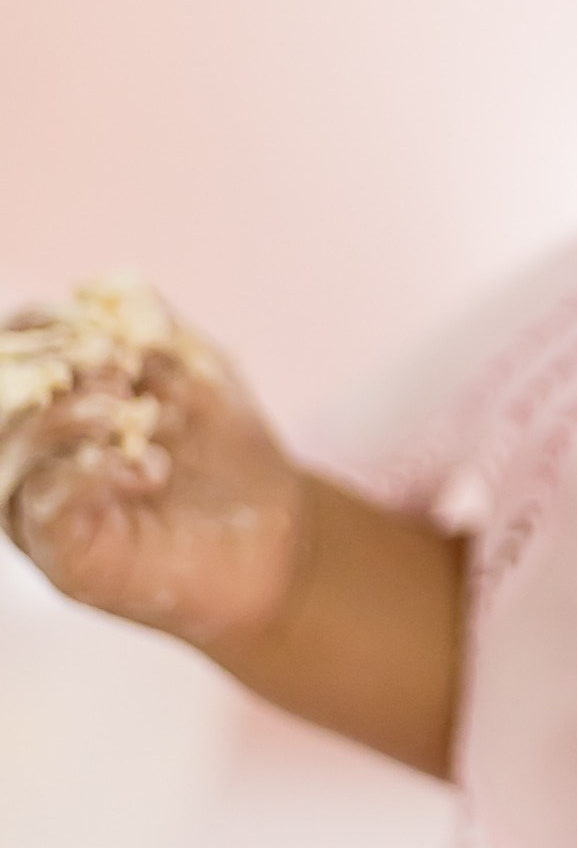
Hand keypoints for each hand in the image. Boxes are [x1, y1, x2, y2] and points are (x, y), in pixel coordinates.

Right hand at [2, 318, 309, 655]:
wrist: (278, 537)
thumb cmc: (229, 455)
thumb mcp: (198, 372)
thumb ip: (152, 327)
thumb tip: (98, 288)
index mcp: (54, 409)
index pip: (10, 357)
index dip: (37, 327)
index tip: (89, 318)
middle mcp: (33, 462)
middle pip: (0, 404)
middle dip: (49, 367)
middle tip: (116, 362)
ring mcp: (43, 514)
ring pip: (12, 454)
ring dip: (69, 417)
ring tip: (131, 410)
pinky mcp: (66, 559)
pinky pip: (47, 508)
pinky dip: (93, 473)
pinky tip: (149, 466)